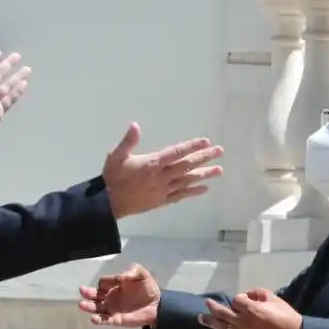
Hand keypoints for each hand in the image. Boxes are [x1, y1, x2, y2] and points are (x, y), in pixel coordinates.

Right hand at [77, 264, 160, 327]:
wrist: (157, 306)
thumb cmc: (149, 289)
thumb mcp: (143, 275)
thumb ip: (133, 271)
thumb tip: (120, 276)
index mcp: (115, 285)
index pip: (103, 282)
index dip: (103, 282)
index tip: (107, 282)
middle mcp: (110, 296)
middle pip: (95, 294)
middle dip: (87, 292)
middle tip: (82, 290)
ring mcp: (112, 308)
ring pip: (96, 308)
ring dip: (88, 307)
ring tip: (82, 305)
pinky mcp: (116, 319)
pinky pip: (104, 320)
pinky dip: (98, 320)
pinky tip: (94, 318)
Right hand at [102, 123, 222, 218]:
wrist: (109, 203)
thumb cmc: (113, 177)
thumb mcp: (116, 156)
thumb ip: (128, 141)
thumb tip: (135, 125)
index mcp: (152, 163)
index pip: (176, 153)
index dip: (192, 146)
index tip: (205, 141)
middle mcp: (161, 177)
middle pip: (187, 166)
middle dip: (204, 157)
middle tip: (219, 151)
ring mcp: (164, 190)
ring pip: (188, 181)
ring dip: (204, 174)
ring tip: (219, 170)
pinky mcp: (162, 200)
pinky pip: (181, 195)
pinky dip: (193, 192)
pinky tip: (205, 188)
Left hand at [198, 289, 302, 328]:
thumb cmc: (286, 316)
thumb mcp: (274, 298)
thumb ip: (258, 293)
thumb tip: (248, 295)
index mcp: (250, 308)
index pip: (236, 300)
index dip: (240, 299)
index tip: (246, 299)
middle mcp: (243, 321)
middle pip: (222, 313)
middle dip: (213, 307)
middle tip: (207, 303)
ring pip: (222, 327)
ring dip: (211, 322)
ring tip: (201, 319)